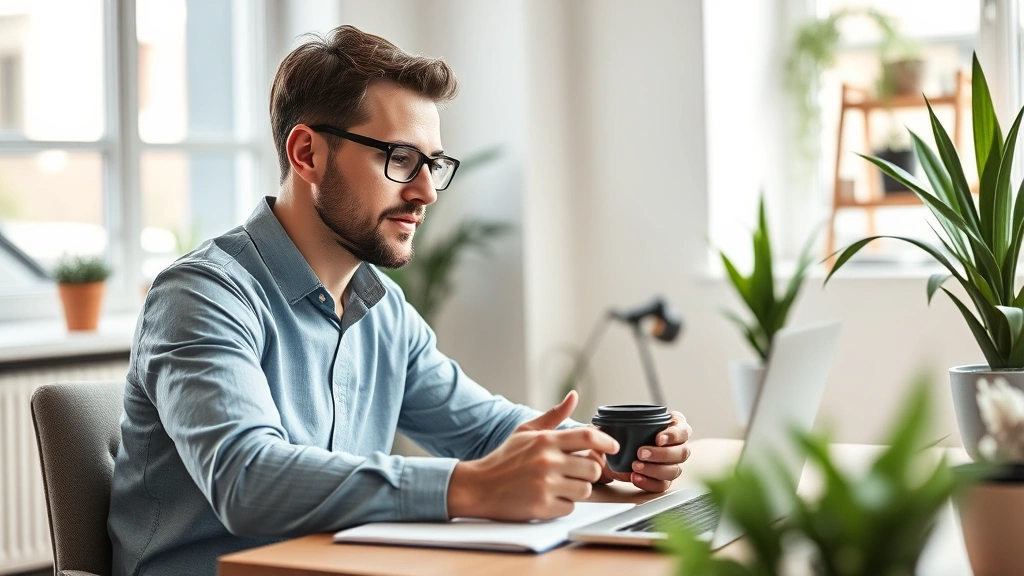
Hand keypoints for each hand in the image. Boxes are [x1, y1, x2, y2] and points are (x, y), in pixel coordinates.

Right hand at [447, 391, 619, 520]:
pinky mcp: (542, 507)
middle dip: (587, 472)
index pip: (588, 437)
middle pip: (593, 468)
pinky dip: (562, 505)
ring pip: (585, 490)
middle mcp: (547, 461)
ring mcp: (545, 485)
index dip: (606, 442)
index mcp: (546, 440)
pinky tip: (547, 498)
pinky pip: (569, 507)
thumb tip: (574, 396)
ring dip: (575, 490)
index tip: (613, 447)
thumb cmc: (504, 459)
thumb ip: (553, 416)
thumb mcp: (526, 432)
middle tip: (573, 473)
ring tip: (558, 486)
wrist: (478, 487)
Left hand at [586, 410, 691, 492]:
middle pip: (682, 453)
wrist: (614, 452)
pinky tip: (636, 478)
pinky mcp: (663, 480)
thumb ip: (611, 423)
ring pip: (674, 470)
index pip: (683, 430)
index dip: (674, 435)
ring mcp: (672, 465)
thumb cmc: (623, 433)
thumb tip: (597, 427)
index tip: (658, 438)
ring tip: (635, 467)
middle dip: (662, 454)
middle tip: (641, 453)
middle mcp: (677, 447)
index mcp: (673, 427)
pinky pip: (662, 485)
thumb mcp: (618, 424)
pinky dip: (649, 483)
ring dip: (655, 469)